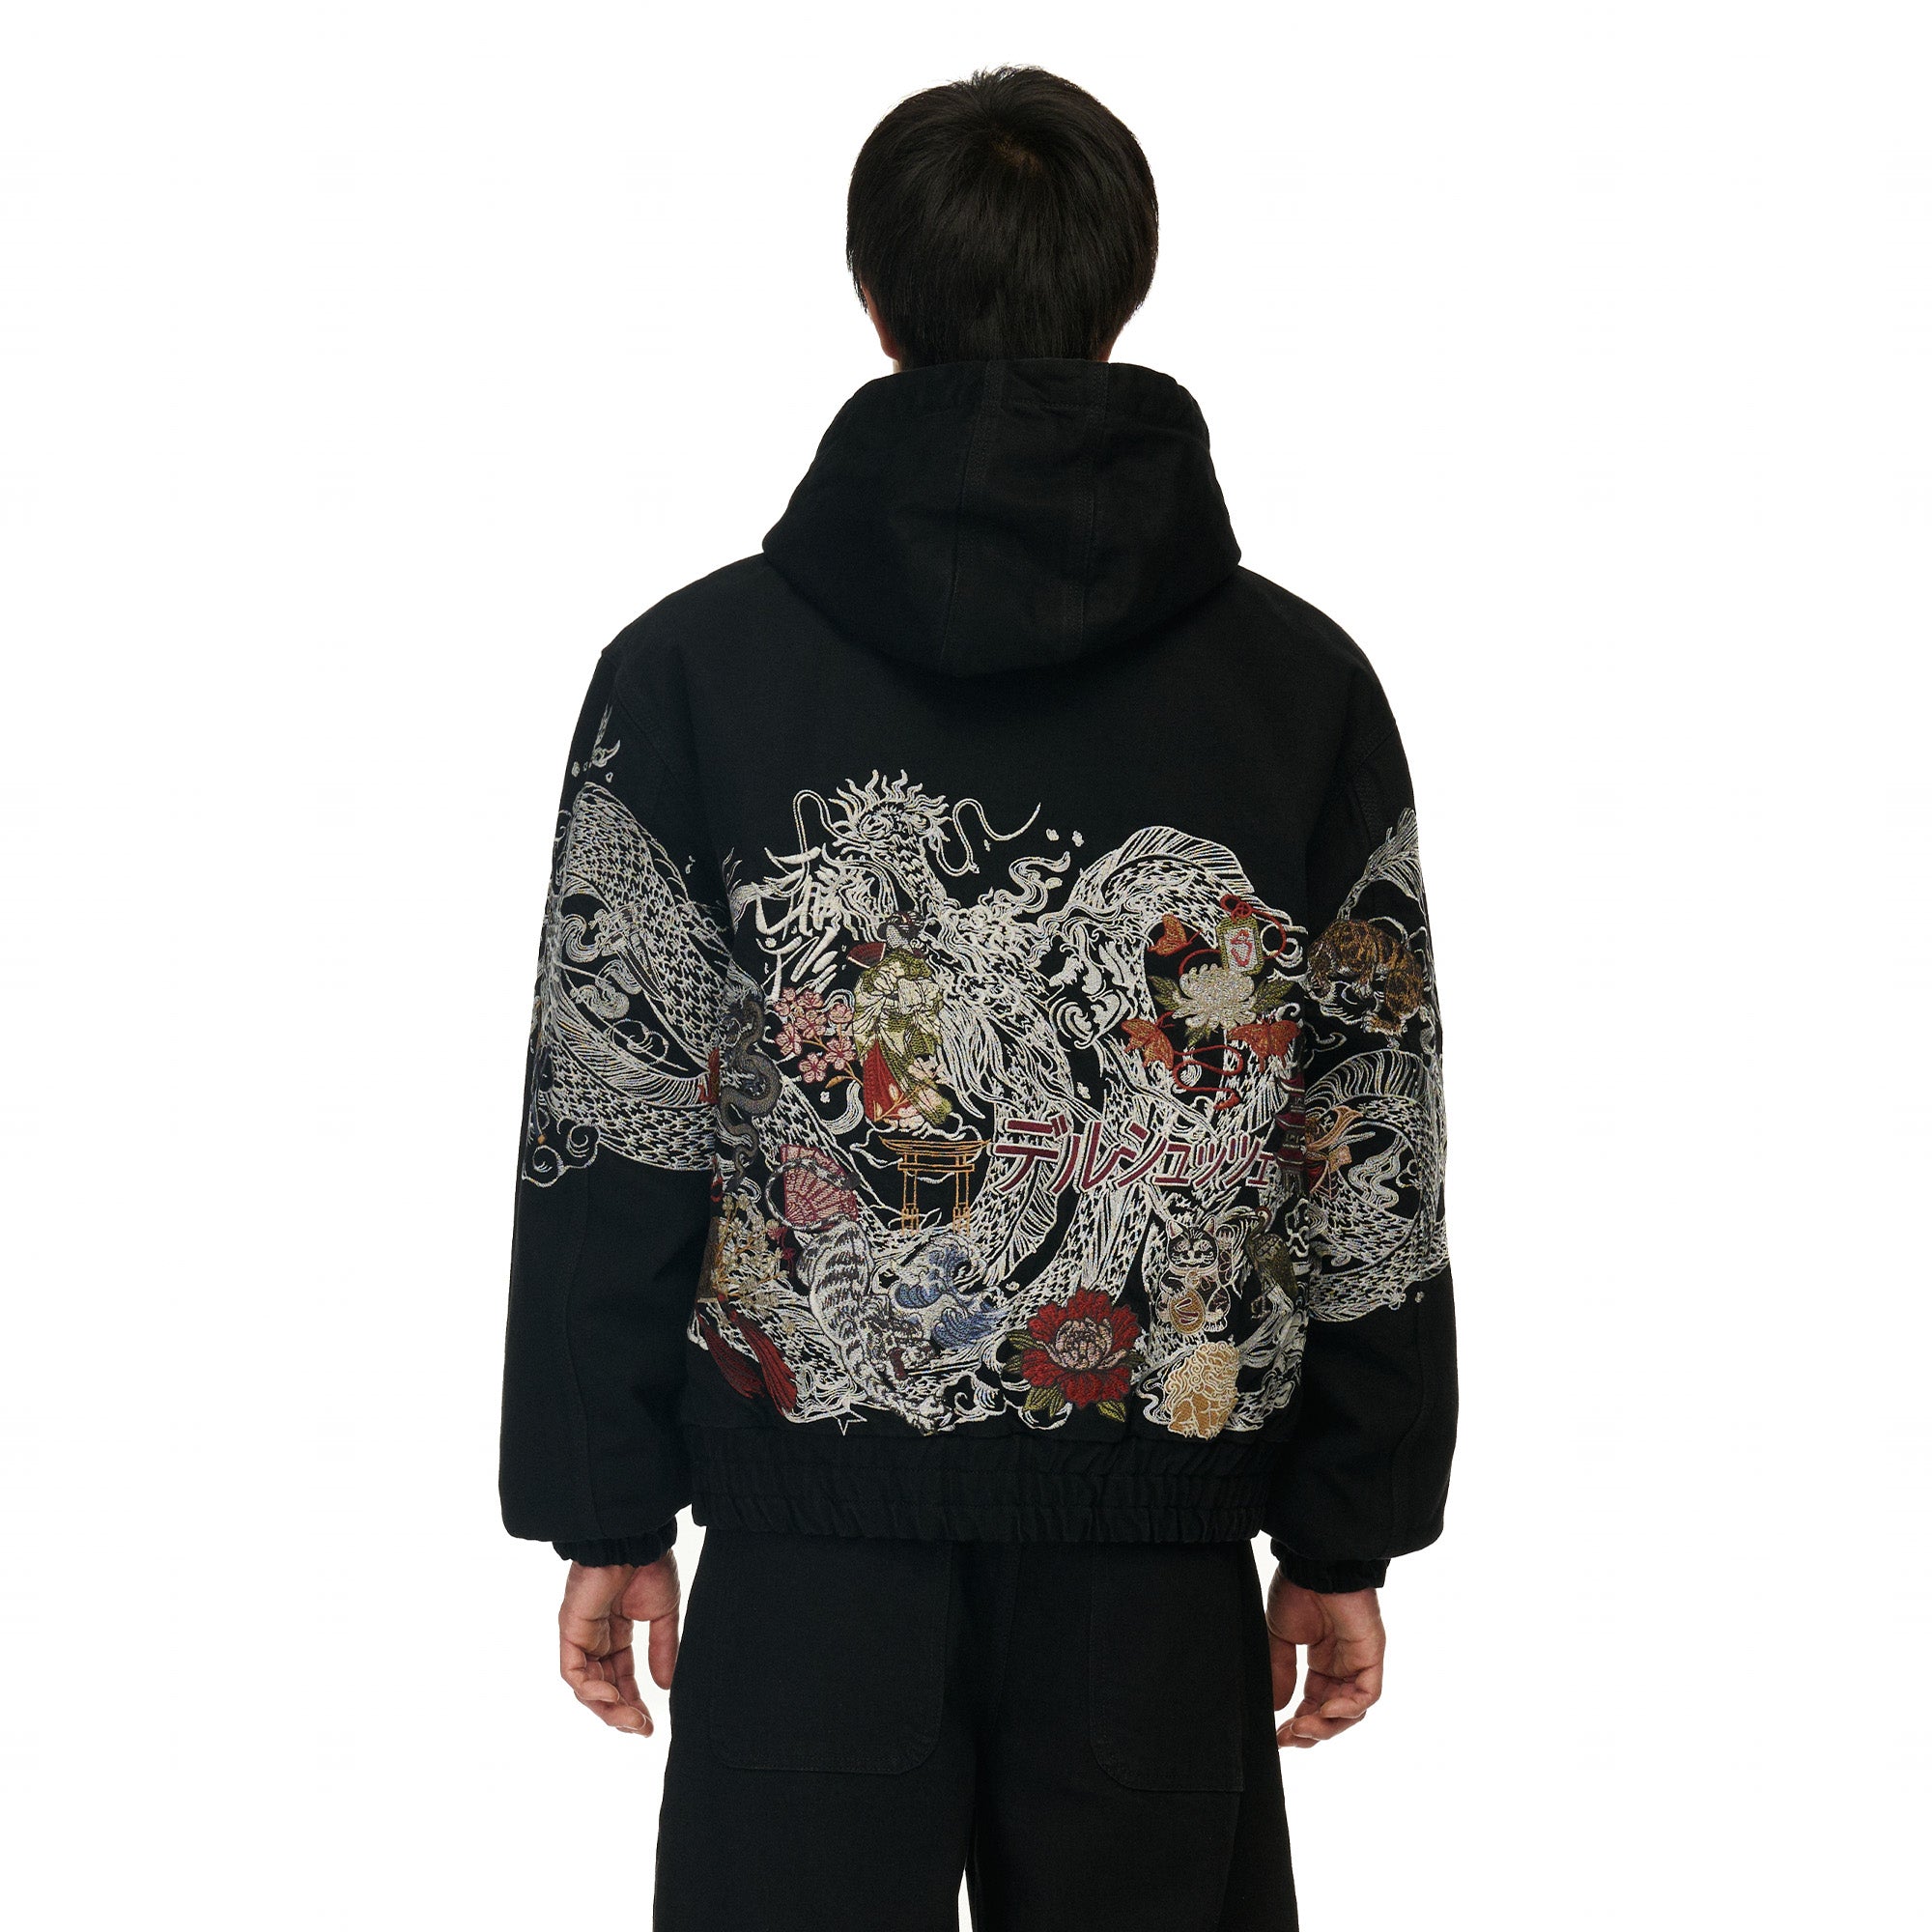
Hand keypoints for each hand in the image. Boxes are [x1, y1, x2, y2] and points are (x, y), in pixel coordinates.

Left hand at [558, 1554, 680, 1735]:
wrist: (635, 1541)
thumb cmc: (650, 1566)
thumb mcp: (663, 1615)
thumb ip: (662, 1649)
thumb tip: (664, 1686)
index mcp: (617, 1632)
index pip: (621, 1677)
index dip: (633, 1702)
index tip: (649, 1724)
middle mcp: (596, 1637)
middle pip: (602, 1688)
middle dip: (621, 1713)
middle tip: (641, 1729)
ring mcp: (581, 1635)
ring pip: (586, 1686)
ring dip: (607, 1708)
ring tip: (632, 1720)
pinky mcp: (570, 1630)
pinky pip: (572, 1672)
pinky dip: (590, 1689)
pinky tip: (612, 1697)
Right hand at [1266, 1567, 1384, 1748]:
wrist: (1313, 1564)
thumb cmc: (1298, 1589)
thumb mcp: (1280, 1635)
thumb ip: (1280, 1670)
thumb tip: (1275, 1706)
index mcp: (1323, 1660)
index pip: (1314, 1704)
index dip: (1298, 1723)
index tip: (1278, 1736)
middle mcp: (1343, 1665)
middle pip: (1333, 1714)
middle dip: (1310, 1731)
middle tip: (1288, 1738)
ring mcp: (1359, 1661)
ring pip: (1351, 1710)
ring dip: (1327, 1726)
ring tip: (1301, 1729)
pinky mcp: (1371, 1656)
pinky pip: (1367, 1694)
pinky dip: (1348, 1708)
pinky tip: (1324, 1711)